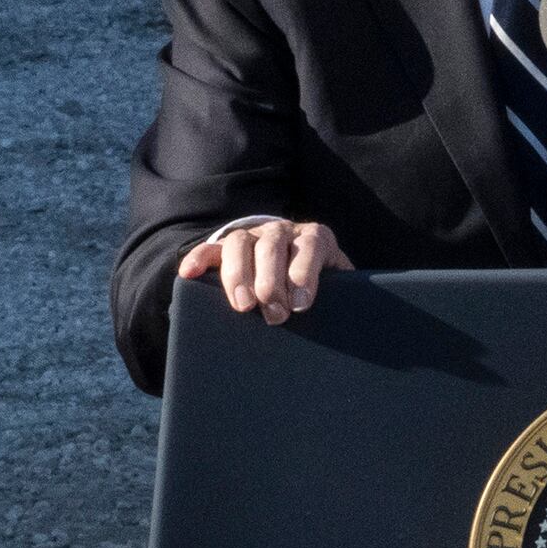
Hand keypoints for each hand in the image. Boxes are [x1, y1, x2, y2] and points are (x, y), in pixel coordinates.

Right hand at [177, 218, 351, 324]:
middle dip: (271, 281)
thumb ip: (346, 292)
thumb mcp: (339, 284)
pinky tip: (189, 274)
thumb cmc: (322, 285)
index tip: (301, 305)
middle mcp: (282, 232)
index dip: (304, 273)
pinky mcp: (227, 248)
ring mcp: (252, 237)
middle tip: (275, 315)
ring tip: (243, 306)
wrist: (298, 265)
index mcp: (314, 238)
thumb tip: (357, 312)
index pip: (310, 245)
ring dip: (238, 274)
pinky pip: (210, 249)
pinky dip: (198, 259)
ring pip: (239, 243)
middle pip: (272, 245)